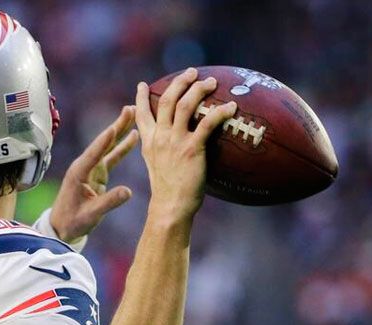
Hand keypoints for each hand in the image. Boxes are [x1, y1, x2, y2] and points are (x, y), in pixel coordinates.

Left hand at [49, 106, 138, 242]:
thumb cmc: (73, 221)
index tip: (115, 127)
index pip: (94, 153)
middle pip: (103, 142)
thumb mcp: (91, 214)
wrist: (63, 227)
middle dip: (117, 125)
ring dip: (121, 131)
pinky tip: (133, 136)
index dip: (105, 140)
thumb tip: (129, 191)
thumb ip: (109, 202)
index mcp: (79, 173)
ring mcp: (91, 168)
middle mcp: (85, 166)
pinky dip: (122, 146)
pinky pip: (112, 156)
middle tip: (130, 109)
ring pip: (109, 146)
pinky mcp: (97, 173)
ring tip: (133, 115)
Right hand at [134, 68, 236, 221]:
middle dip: (179, 82)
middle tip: (192, 72)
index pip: (141, 114)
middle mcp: (159, 137)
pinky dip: (220, 112)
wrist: (170, 207)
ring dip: (198, 89)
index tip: (142, 85)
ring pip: (184, 105)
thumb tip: (173, 145)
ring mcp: (174, 142)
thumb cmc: (168, 191)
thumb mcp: (157, 167)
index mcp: (149, 142)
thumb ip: (161, 151)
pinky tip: (230, 107)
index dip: (140, 98)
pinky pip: (207, 124)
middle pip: (166, 100)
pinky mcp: (191, 149)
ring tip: (211, 82)